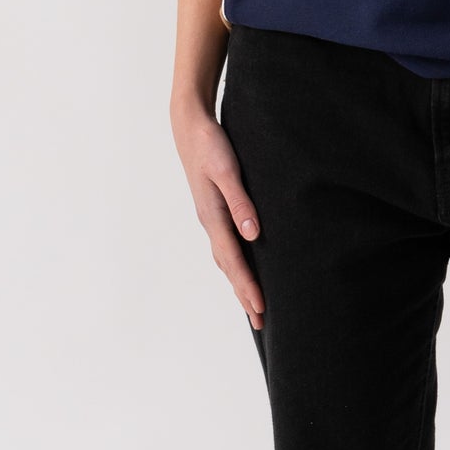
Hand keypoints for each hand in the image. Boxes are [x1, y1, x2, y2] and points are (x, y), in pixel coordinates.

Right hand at [173, 101, 264, 329]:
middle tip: (260, 323)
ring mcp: (210, 217)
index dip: (247, 286)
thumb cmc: (211, 145)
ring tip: (252, 305)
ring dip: (239, 283)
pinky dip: (234, 264)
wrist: (189, 126)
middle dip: (244, 295)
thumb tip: (252, 235)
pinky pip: (225, 246)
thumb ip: (240, 202)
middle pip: (229, 268)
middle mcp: (210, 222)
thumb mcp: (227, 170)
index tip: (260, 309)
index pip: (234, 261)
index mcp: (213, 217)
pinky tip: (242, 267)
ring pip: (226, 259)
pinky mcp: (214, 210)